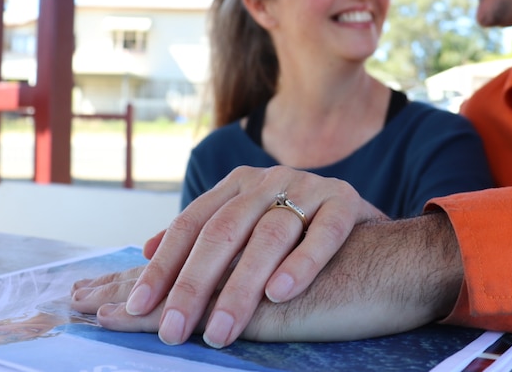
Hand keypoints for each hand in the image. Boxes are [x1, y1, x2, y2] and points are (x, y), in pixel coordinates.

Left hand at [74, 213, 463, 342]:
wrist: (376, 236)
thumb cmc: (300, 239)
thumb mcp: (249, 230)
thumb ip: (205, 237)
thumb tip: (146, 250)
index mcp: (239, 185)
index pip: (191, 224)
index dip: (162, 266)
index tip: (135, 307)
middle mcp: (269, 180)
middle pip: (223, 230)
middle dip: (194, 283)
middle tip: (174, 330)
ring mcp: (309, 186)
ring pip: (269, 234)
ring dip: (242, 285)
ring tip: (221, 329)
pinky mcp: (346, 200)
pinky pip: (323, 231)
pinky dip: (302, 262)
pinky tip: (282, 293)